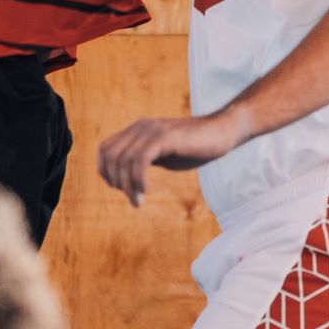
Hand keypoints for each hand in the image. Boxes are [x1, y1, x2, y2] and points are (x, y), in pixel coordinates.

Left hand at [97, 111, 248, 203]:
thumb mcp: (164, 154)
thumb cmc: (196, 146)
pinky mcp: (165, 137)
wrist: (223, 132)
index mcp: (138, 130)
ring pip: (124, 160)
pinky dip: (138, 179)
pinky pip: (140, 160)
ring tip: (138, 201)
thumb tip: (128, 178)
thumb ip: (146, 160)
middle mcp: (141, 127)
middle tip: (132, 198)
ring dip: (128, 186)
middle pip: (110, 156)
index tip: (121, 189)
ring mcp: (152, 130)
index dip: (106, 171)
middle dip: (116, 182)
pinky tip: (146, 190)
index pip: (105, 149)